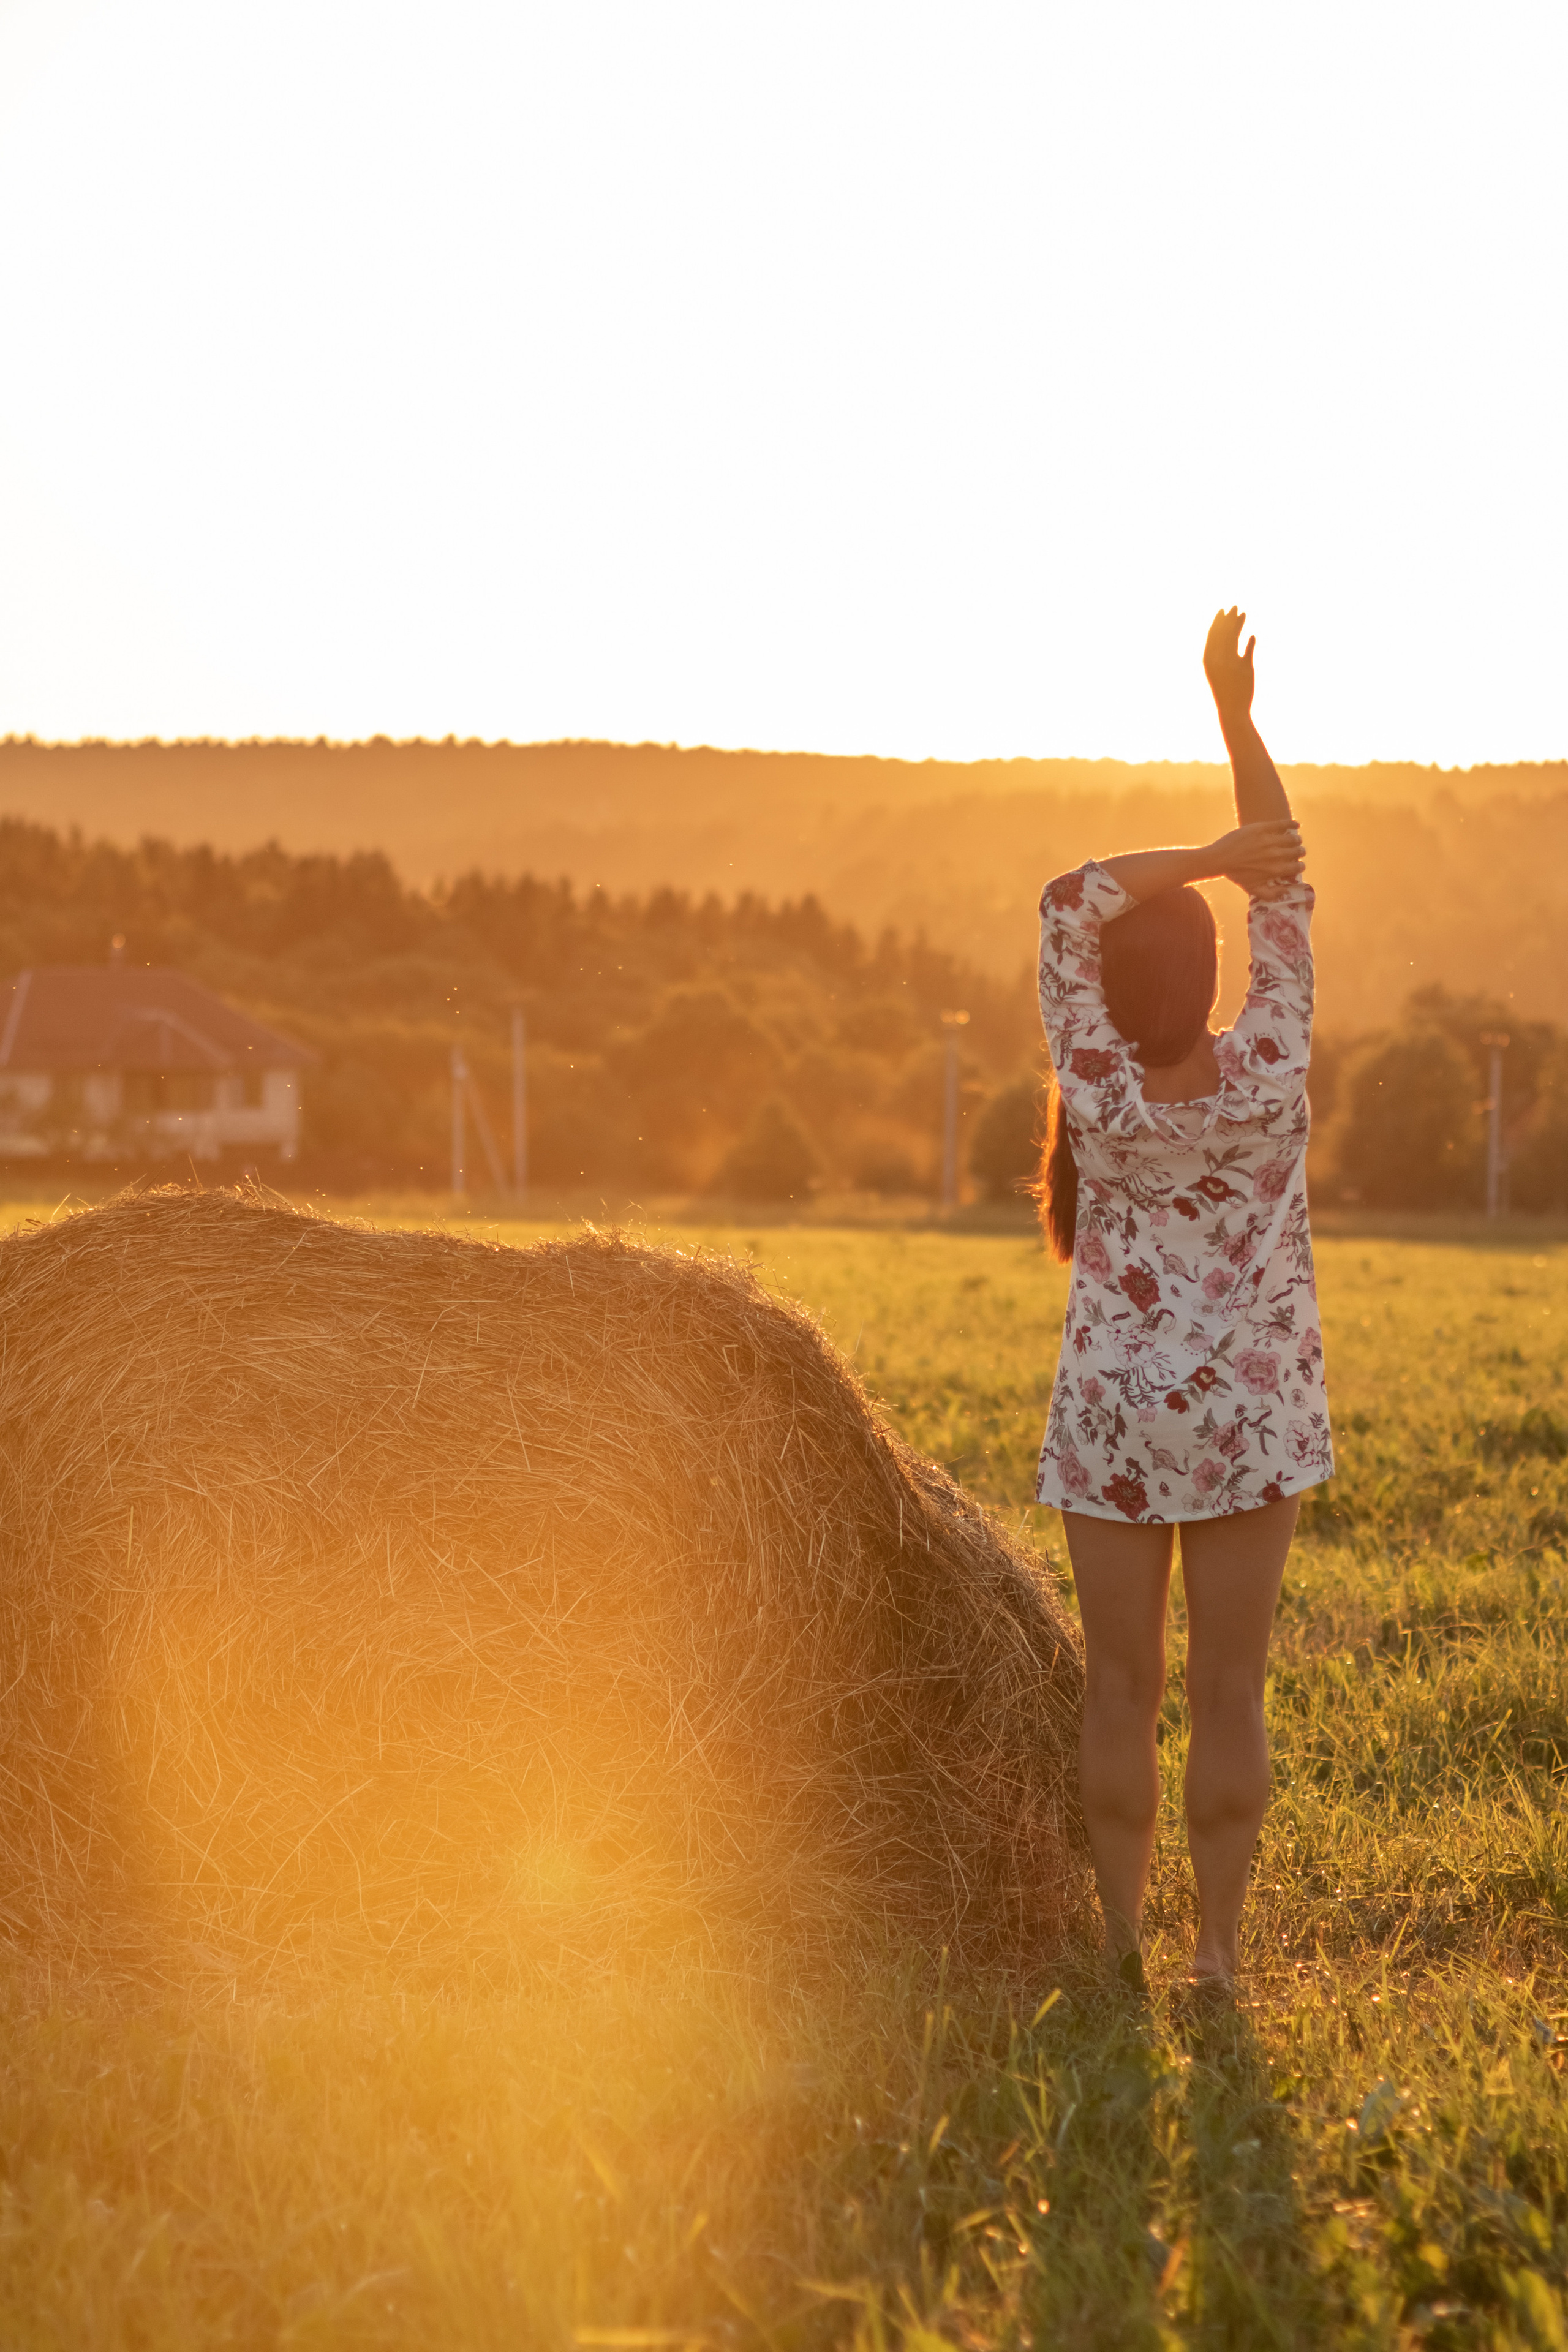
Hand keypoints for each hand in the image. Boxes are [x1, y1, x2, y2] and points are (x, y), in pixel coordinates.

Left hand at [1202, 819, 1303, 897]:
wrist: (1219, 859)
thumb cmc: (1236, 875)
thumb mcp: (1253, 890)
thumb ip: (1271, 894)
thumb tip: (1286, 891)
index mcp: (1275, 870)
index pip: (1298, 867)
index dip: (1300, 866)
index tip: (1298, 864)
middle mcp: (1275, 855)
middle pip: (1297, 851)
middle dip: (1299, 852)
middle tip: (1298, 851)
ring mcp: (1269, 840)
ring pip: (1292, 838)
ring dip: (1296, 839)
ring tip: (1295, 840)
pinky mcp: (1262, 828)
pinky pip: (1283, 824)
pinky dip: (1292, 823)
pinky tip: (1296, 824)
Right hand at [1204, 605, 1255, 721]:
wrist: (1232, 709)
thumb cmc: (1223, 689)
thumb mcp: (1215, 670)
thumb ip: (1216, 653)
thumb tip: (1222, 634)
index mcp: (1208, 659)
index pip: (1212, 634)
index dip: (1218, 621)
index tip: (1223, 611)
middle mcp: (1218, 659)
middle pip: (1224, 632)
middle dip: (1229, 618)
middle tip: (1235, 607)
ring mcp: (1231, 662)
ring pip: (1235, 636)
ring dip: (1239, 623)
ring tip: (1243, 614)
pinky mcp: (1245, 667)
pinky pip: (1248, 649)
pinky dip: (1251, 641)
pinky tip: (1252, 636)